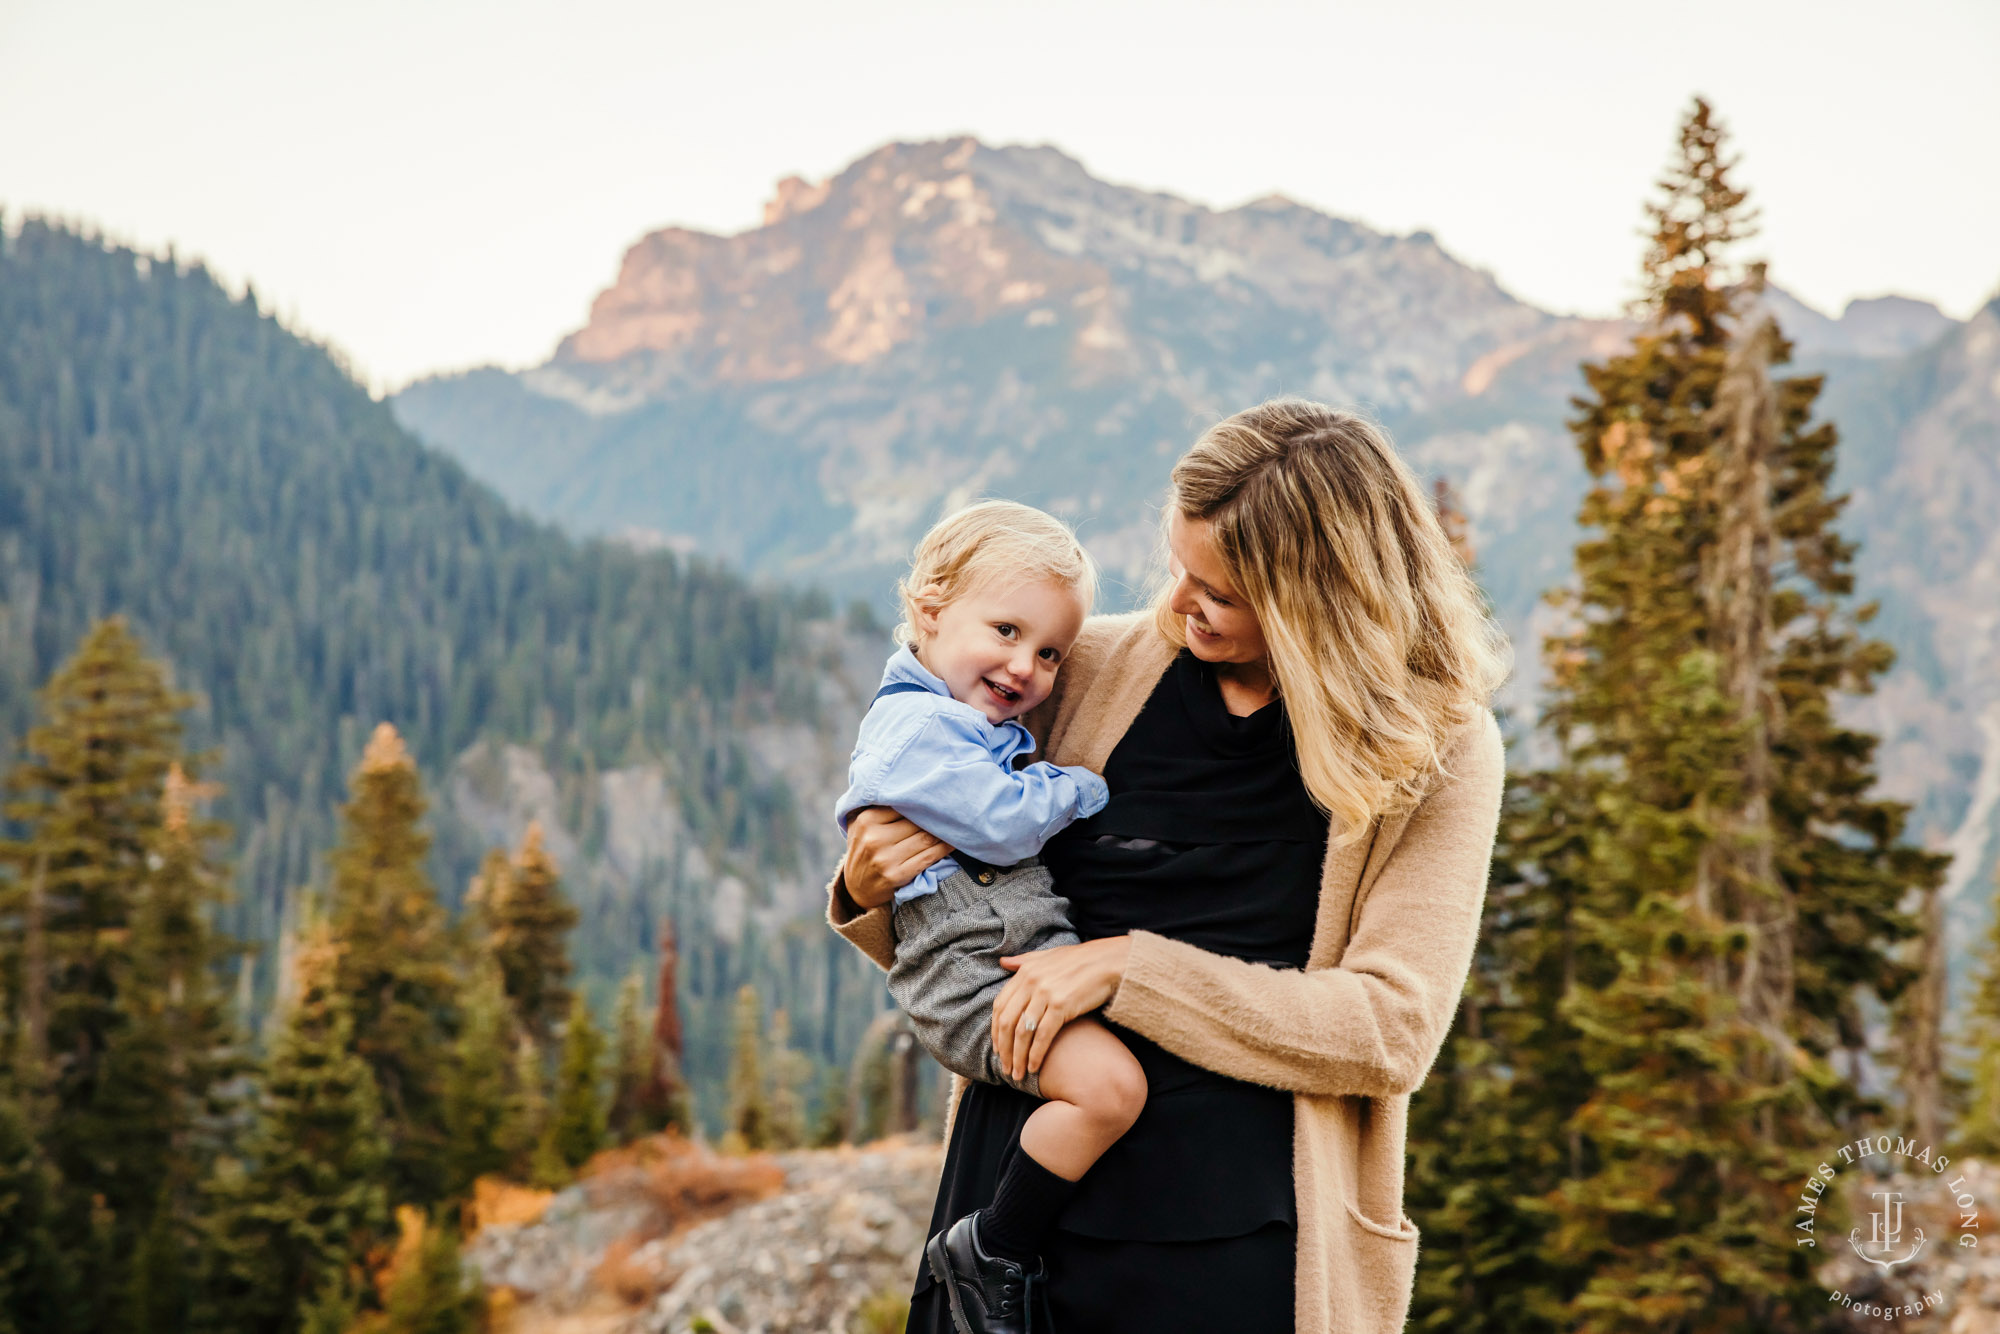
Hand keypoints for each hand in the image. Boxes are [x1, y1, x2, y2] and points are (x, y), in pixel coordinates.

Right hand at [840, 807, 950, 910]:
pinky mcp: (896, 875)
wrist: (857, 888)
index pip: (903, 805)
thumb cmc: (865, 850)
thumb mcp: (863, 825)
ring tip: (955, 826)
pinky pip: (928, 857)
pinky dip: (944, 848)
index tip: (937, 799)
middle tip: (952, 811)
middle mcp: (874, 838)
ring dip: (943, 832)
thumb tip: (912, 788)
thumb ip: (881, 808)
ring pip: (926, 838)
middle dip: (935, 817)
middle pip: (916, 822)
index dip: (921, 803)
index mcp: (866, 820)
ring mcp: (885, 858)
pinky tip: (953, 843)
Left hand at [991, 936, 1131, 1080]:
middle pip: (1007, 1022)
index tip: (998, 1049)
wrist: (1112, 961)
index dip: (996, 1030)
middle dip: (1004, 1049)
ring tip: (1018, 1074)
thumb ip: (1024, 960)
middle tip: (1005, 1068)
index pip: (1000, 1005)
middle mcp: (1031, 982)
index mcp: (1025, 971)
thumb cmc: (1082, 960)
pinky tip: (1034, 1067)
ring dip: (1018, 1057)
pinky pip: (1043, 1036)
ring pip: (1022, 1032)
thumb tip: (1002, 962)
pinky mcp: (1062, 1005)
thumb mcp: (1049, 955)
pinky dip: (1036, 1054)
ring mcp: (1045, 994)